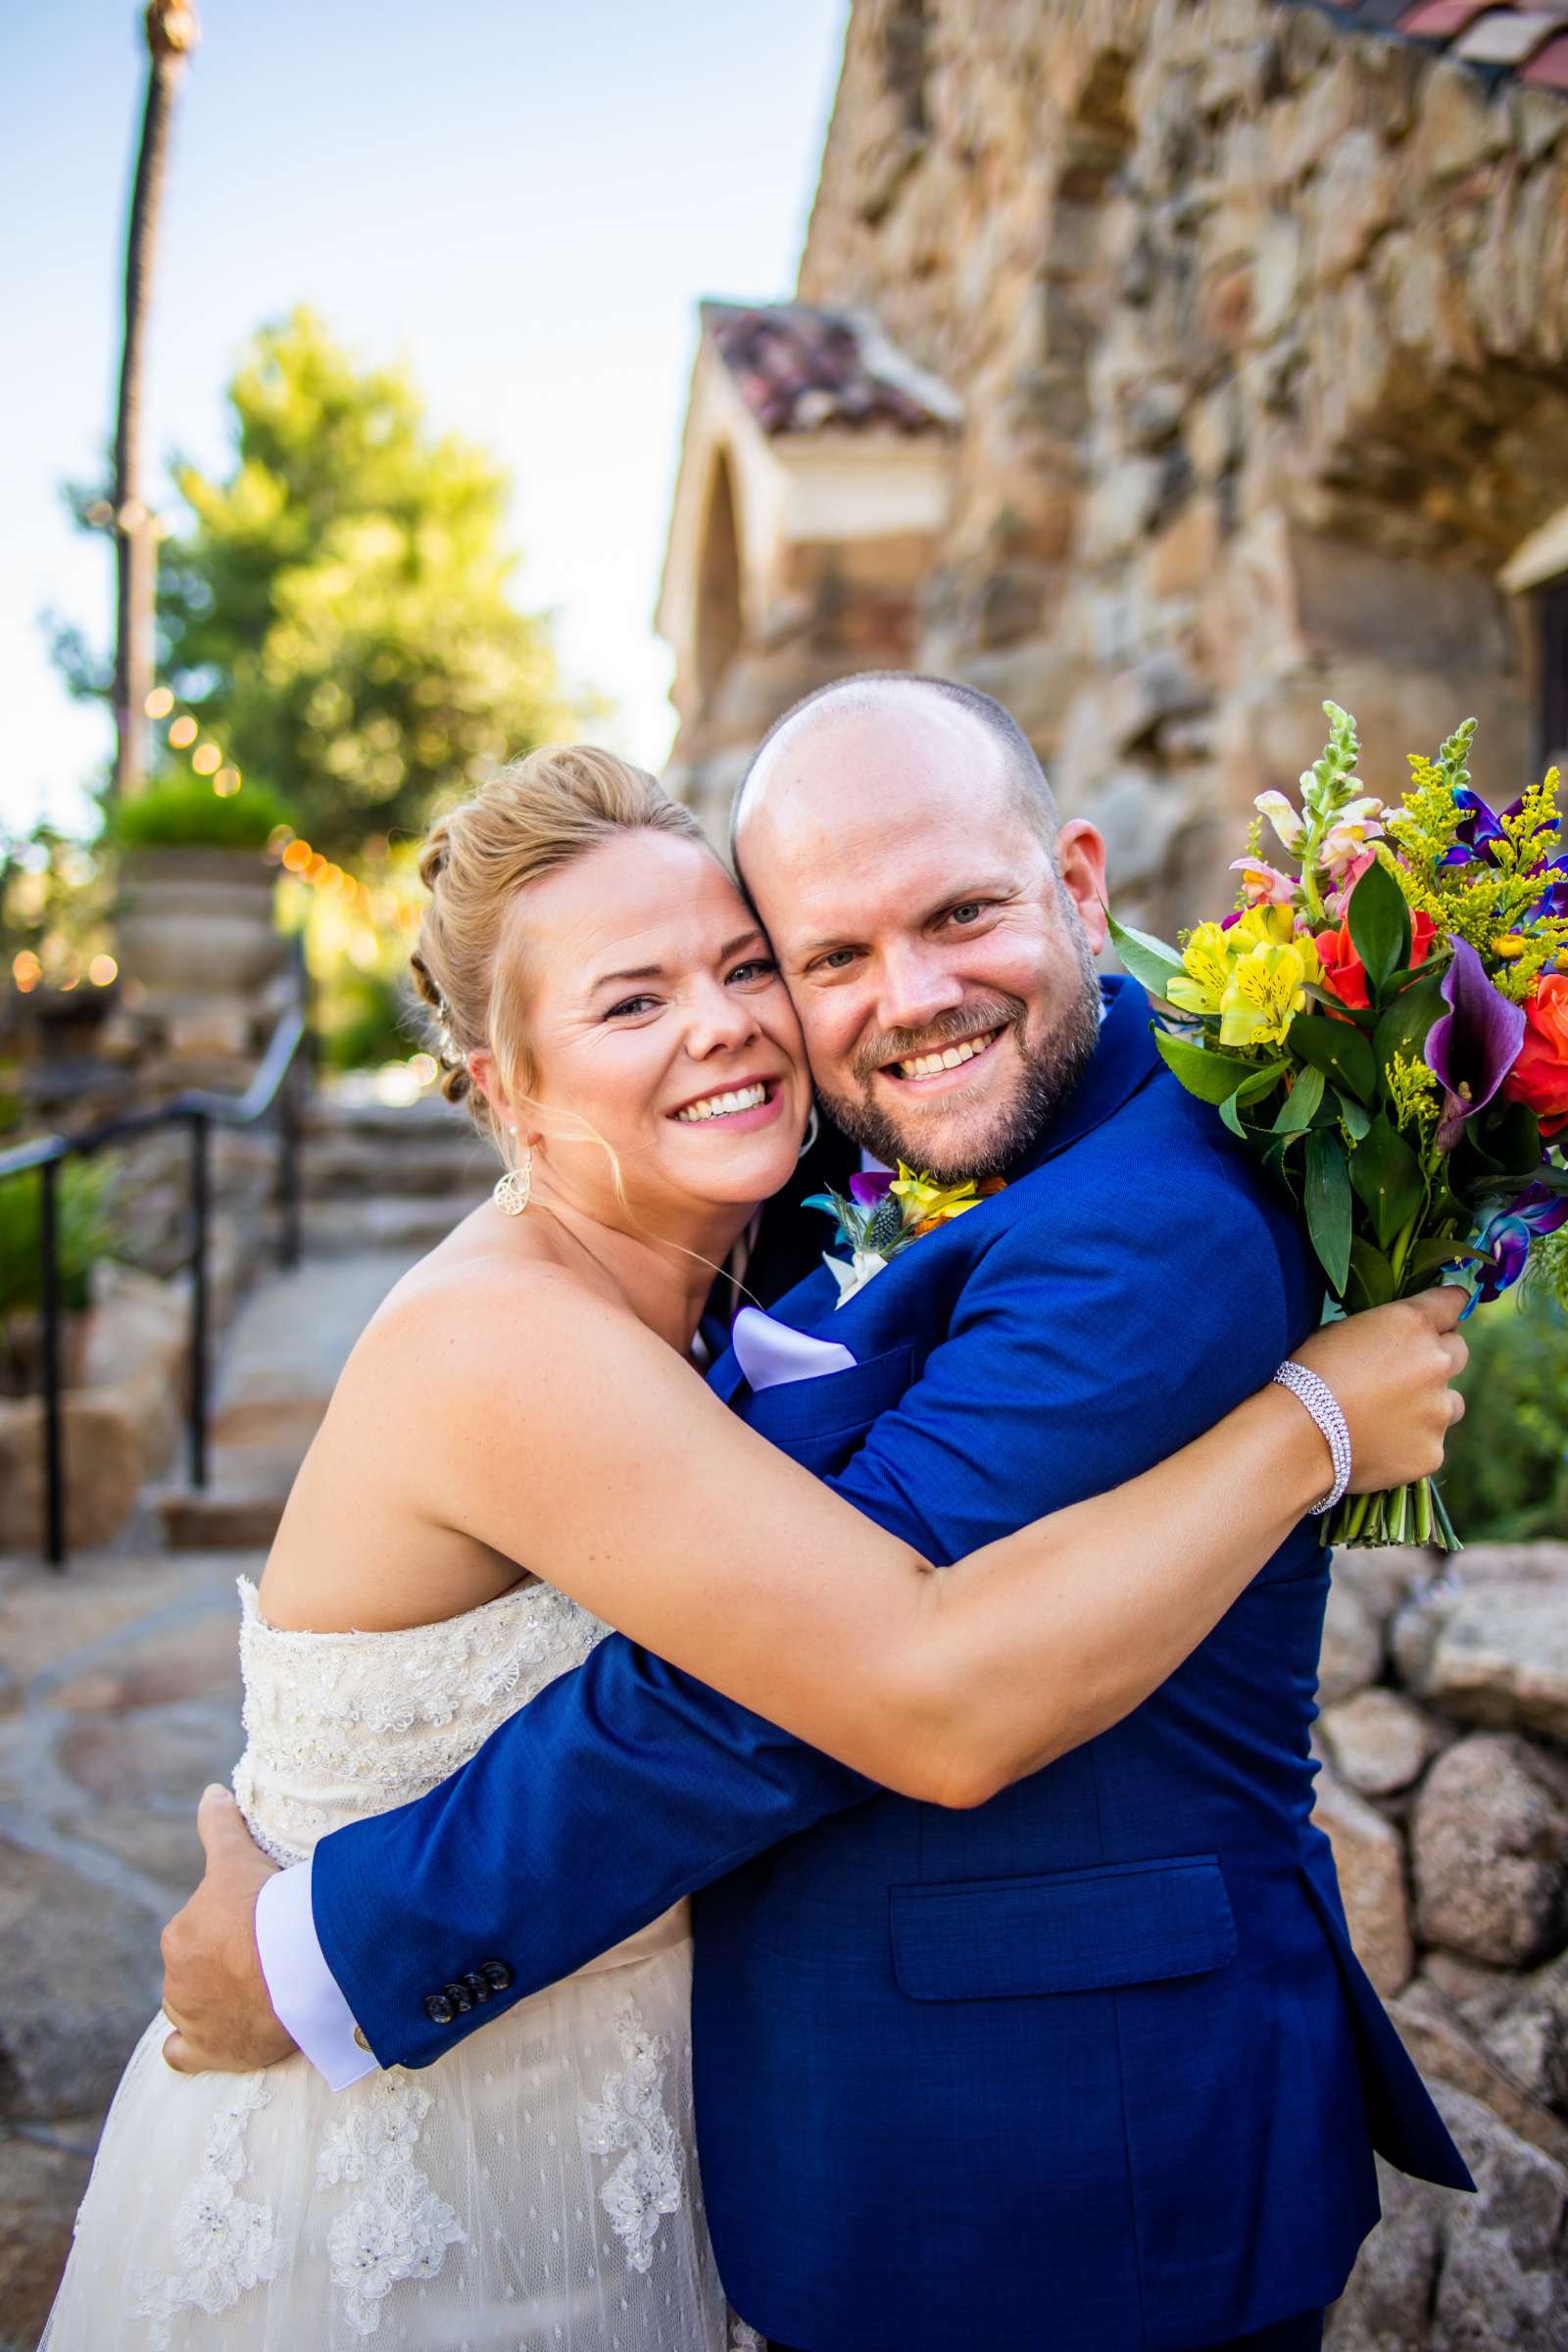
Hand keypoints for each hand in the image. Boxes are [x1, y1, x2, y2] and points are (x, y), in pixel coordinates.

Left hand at [160, 1784, 296, 2073]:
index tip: (257, 1930)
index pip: (196, 1933)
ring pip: (192, 2009)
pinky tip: (210, 2039)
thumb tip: (210, 1792)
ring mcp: (191, 2019)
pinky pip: (183, 2055)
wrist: (296, 1968)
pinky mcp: (208, 2052)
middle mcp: (176, 1981)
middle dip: (220, 1967)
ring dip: (214, 2003)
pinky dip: (190, 2049)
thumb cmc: (268, 1910)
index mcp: (180, 1936)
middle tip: (263, 1961)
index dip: (226, 1930)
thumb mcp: (239, 1858)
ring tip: (255, 1995)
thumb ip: (219, 1825)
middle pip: (195, 1972)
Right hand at [1295, 1287, 1467, 1493]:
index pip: (1453, 1302)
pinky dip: (1411, 1443)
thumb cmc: (1307, 1375)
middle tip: (1403, 1373)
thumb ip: (1382, 1332)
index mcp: (1413, 1324)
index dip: (1445, 1309)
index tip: (1440, 1316)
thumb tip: (1391, 1338)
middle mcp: (1437, 1363)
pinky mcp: (1432, 1452)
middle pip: (1459, 1352)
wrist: (1297, 1435)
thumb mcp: (1340, 1331)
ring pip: (1450, 1403)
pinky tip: (1377, 1445)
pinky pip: (1430, 1442)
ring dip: (1429, 1404)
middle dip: (1436, 1358)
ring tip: (1387, 1416)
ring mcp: (1439, 1411)